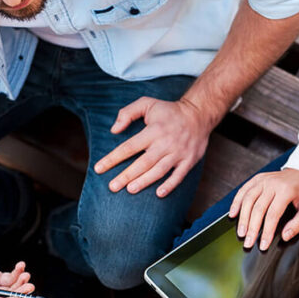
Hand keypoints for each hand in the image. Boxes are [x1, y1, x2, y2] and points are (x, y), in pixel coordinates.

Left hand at [93, 97, 212, 197]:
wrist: (199, 114)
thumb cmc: (169, 111)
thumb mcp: (147, 104)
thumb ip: (127, 113)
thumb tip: (114, 130)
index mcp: (153, 130)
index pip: (129, 147)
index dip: (113, 158)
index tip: (99, 168)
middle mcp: (165, 143)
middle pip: (142, 163)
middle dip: (126, 175)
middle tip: (112, 186)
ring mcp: (178, 153)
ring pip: (159, 171)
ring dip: (144, 181)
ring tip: (130, 189)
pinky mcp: (189, 160)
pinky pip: (179, 175)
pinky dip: (170, 185)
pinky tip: (159, 193)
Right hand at [229, 169, 298, 249]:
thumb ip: (298, 223)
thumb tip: (285, 236)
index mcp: (286, 190)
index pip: (273, 215)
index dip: (266, 231)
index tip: (263, 244)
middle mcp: (273, 184)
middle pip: (258, 208)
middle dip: (252, 228)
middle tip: (248, 242)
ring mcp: (263, 180)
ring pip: (248, 200)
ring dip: (242, 218)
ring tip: (241, 232)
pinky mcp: (257, 179)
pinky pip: (243, 190)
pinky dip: (236, 202)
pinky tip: (233, 214)